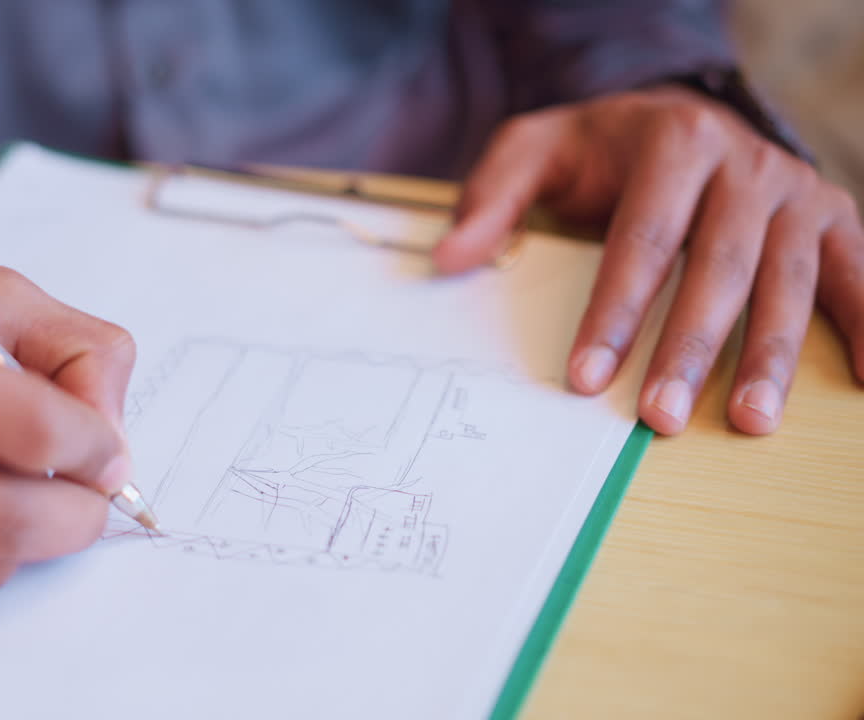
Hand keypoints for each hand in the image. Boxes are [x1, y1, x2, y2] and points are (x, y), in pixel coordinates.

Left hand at [435, 85, 863, 434]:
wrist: (679, 112)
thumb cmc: (603, 148)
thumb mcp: (537, 149)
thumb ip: (493, 198)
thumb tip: (448, 259)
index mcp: (672, 145)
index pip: (641, 241)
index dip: (614, 313)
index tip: (586, 378)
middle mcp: (744, 165)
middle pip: (717, 267)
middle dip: (690, 348)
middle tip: (661, 420)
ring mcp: (794, 191)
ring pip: (788, 280)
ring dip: (771, 355)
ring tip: (750, 421)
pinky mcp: (832, 215)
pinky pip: (856, 270)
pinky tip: (860, 380)